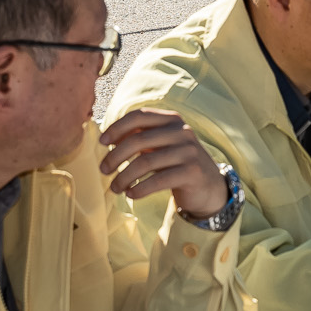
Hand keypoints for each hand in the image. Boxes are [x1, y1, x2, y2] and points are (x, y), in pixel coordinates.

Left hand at [99, 109, 228, 220]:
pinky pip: (157, 181)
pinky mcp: (192, 172)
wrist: (209, 186)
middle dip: (115, 157)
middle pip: (138, 140)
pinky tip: (131, 194)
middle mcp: (182, 132)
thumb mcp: (161, 145)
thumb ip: (140, 137)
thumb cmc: (176, 164)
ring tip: (114, 188)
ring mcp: (189, 152)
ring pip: (145, 162)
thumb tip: (107, 139)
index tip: (102, 143)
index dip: (117, 128)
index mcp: (172, 120)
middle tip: (103, 170)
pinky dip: (139, 189)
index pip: (139, 116)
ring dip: (123, 177)